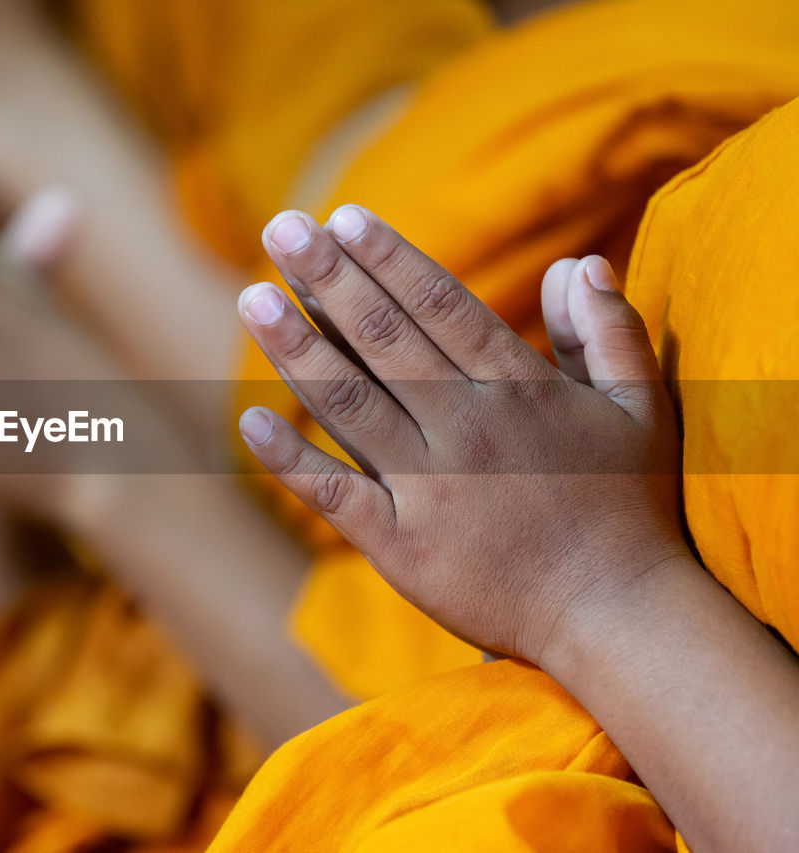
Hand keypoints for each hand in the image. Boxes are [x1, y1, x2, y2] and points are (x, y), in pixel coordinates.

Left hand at [237, 205, 690, 664]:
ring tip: (252, 299)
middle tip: (282, 228)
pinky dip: (290, 460)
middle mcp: (468, 427)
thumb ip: (607, 333)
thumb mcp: (638, 409)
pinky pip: (335, 493)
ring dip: (296, 349)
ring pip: (350, 403)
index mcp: (519, 388)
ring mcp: (430, 487)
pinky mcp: (401, 545)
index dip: (388, 259)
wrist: (617, 618)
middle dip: (329, 278)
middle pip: (385, 339)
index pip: (440, 306)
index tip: (343, 217)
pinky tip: (250, 421)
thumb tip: (578, 263)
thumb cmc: (628, 509)